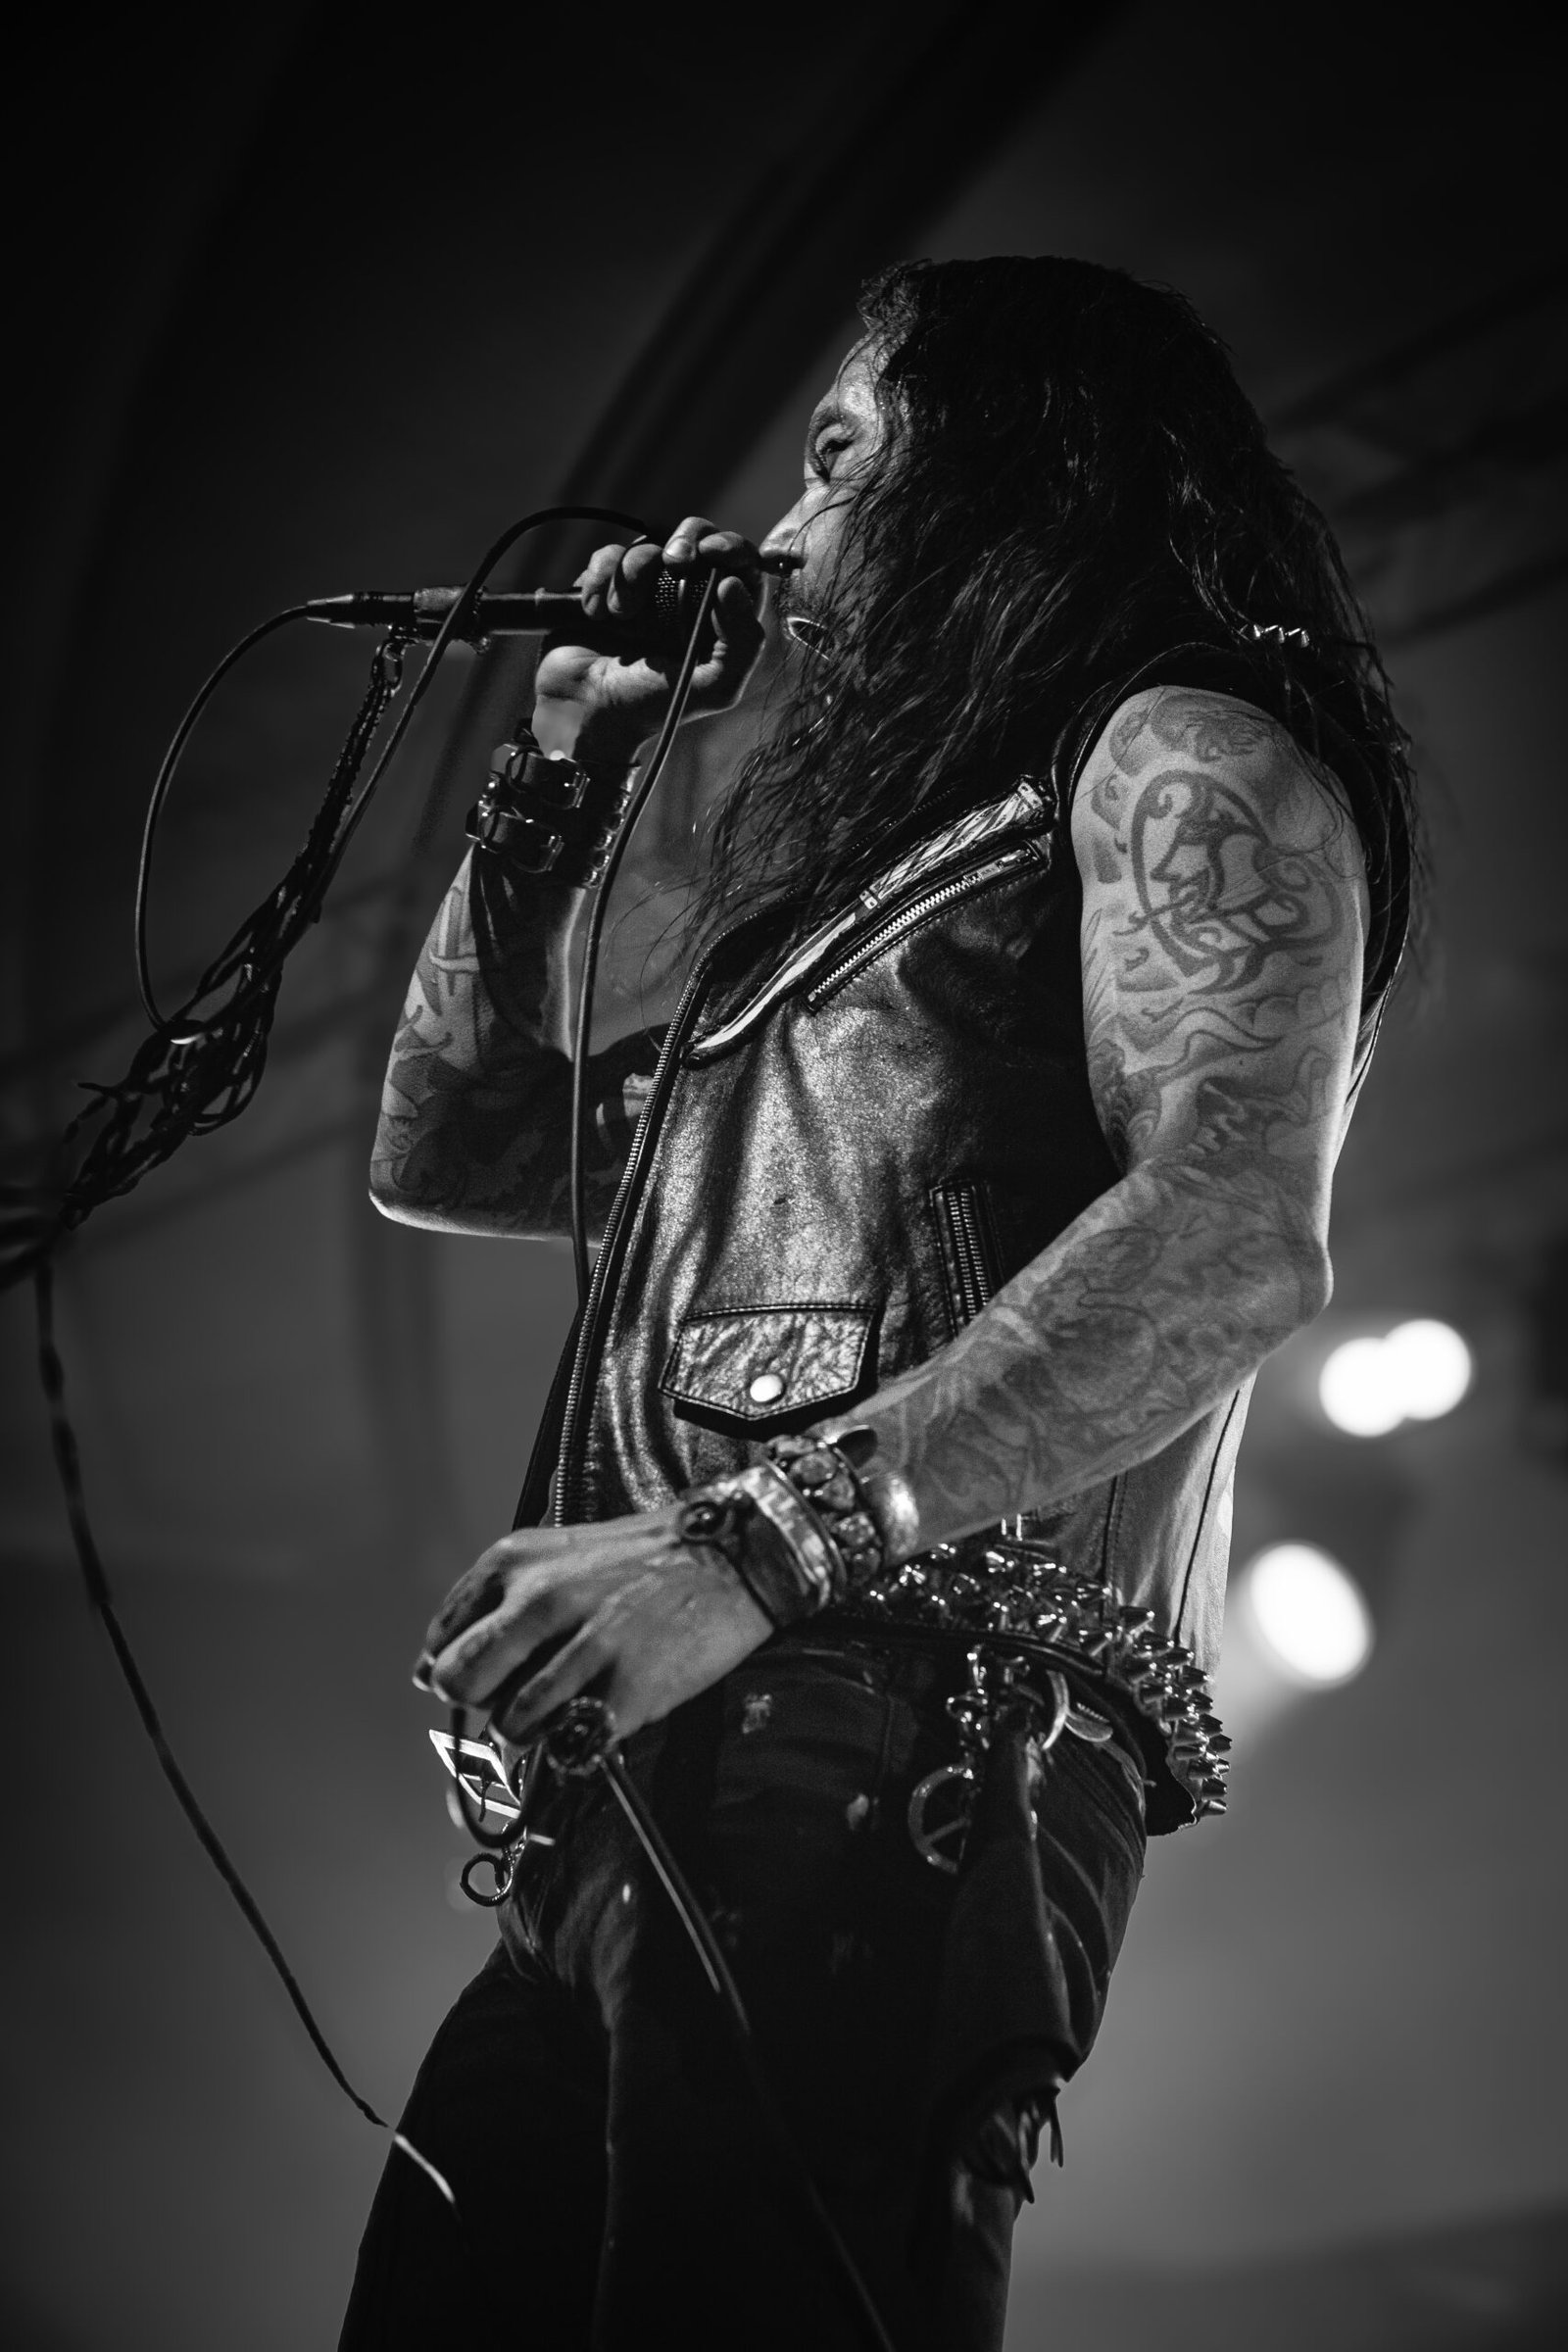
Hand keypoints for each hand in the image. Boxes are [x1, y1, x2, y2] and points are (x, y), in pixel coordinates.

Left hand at [413, 1505, 773, 1744]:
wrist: (729, 1555)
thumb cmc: (641, 1558)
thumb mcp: (555, 1554)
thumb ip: (497, 1602)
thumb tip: (432, 1672)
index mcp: (513, 1563)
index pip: (440, 1642)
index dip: (452, 1672)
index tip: (480, 1682)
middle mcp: (540, 1600)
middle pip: (459, 1684)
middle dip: (478, 1705)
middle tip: (512, 1700)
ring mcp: (585, 1645)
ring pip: (510, 1723)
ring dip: (531, 1731)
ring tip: (563, 1709)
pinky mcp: (628, 1689)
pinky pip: (572, 1744)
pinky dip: (576, 1745)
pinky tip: (596, 1718)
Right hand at [533, 517, 765, 770]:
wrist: (587, 713)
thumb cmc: (654, 707)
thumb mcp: (714, 687)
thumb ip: (742, 642)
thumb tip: (733, 583)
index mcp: (718, 619)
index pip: (740, 565)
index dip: (732, 548)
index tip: (713, 552)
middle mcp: (683, 599)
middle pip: (697, 536)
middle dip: (688, 538)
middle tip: (677, 561)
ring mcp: (642, 590)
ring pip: (647, 545)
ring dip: (634, 573)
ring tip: (623, 615)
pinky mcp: (604, 587)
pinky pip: (607, 557)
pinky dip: (601, 581)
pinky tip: (597, 615)